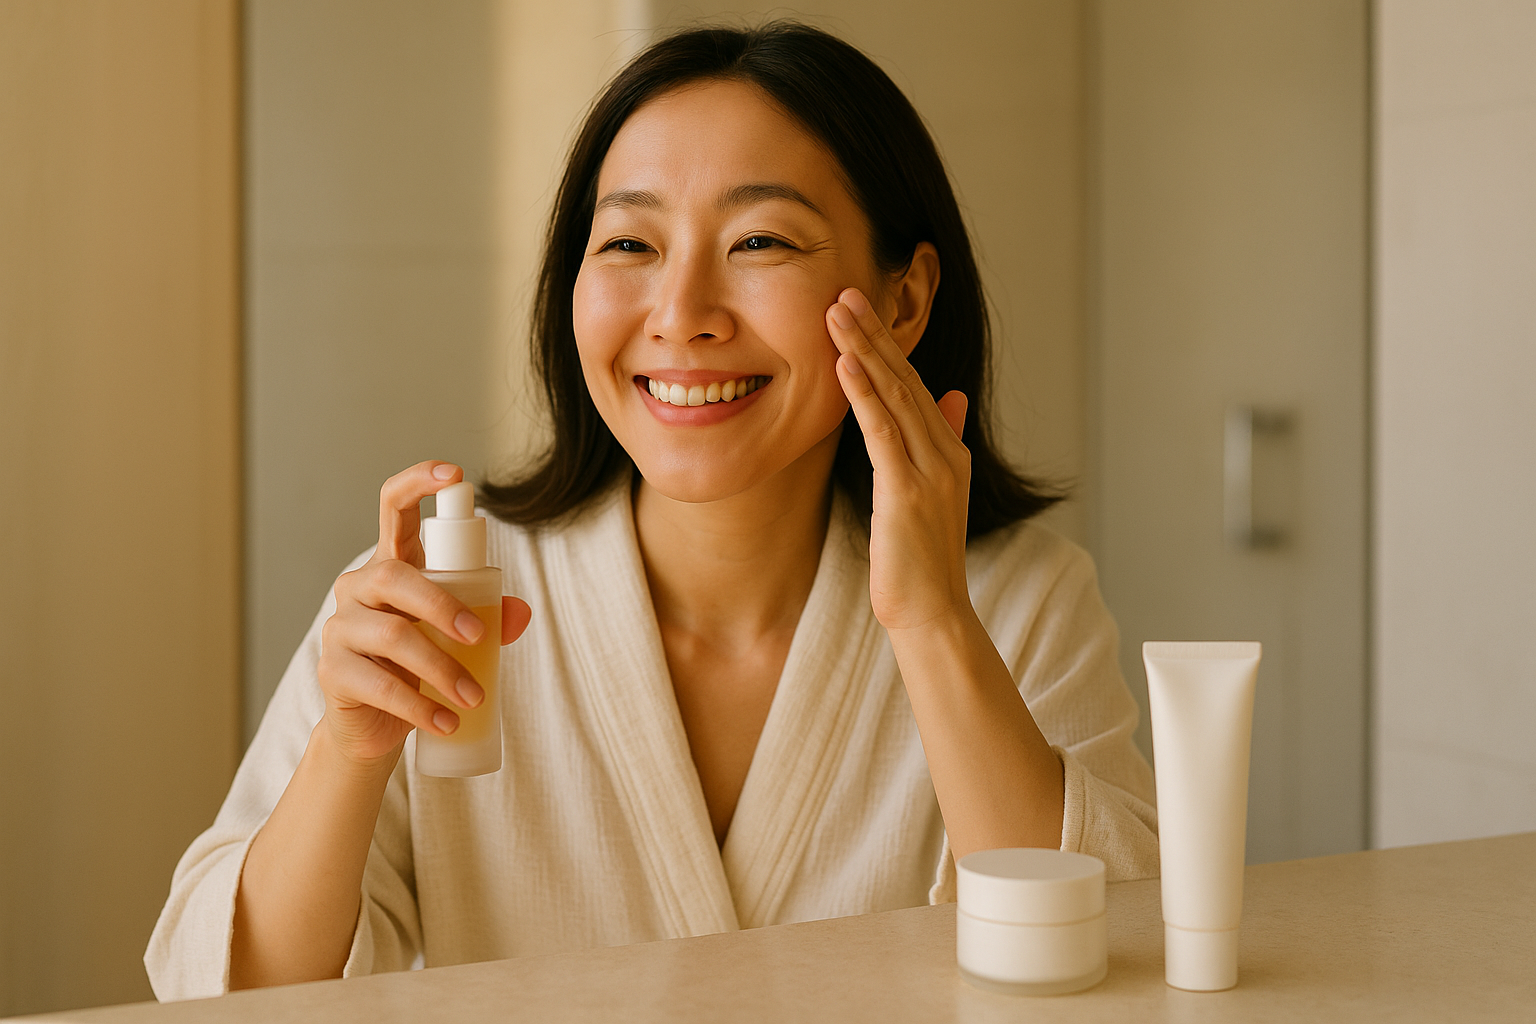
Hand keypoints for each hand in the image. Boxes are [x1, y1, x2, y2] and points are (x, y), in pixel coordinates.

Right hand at [317, 461, 531, 768]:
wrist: (376, 725)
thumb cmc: (419, 667)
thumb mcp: (457, 637)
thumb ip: (489, 617)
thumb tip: (521, 612)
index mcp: (391, 565)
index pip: (392, 507)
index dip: (418, 483)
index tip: (455, 473)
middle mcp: (359, 588)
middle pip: (394, 576)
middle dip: (442, 605)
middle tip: (479, 637)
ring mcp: (339, 628)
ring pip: (393, 636)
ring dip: (442, 669)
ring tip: (474, 698)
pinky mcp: (332, 671)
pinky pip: (379, 686)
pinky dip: (420, 706)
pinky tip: (446, 721)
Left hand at [827, 288, 971, 631]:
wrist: (932, 613)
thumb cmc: (920, 561)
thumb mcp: (932, 494)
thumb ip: (942, 441)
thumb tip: (952, 397)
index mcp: (948, 451)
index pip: (913, 385)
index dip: (886, 345)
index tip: (859, 308)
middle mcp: (944, 453)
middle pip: (904, 379)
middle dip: (874, 334)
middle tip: (845, 291)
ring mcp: (929, 471)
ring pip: (894, 397)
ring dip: (864, 351)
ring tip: (837, 312)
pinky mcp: (907, 492)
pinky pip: (883, 433)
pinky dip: (864, 396)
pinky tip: (845, 364)